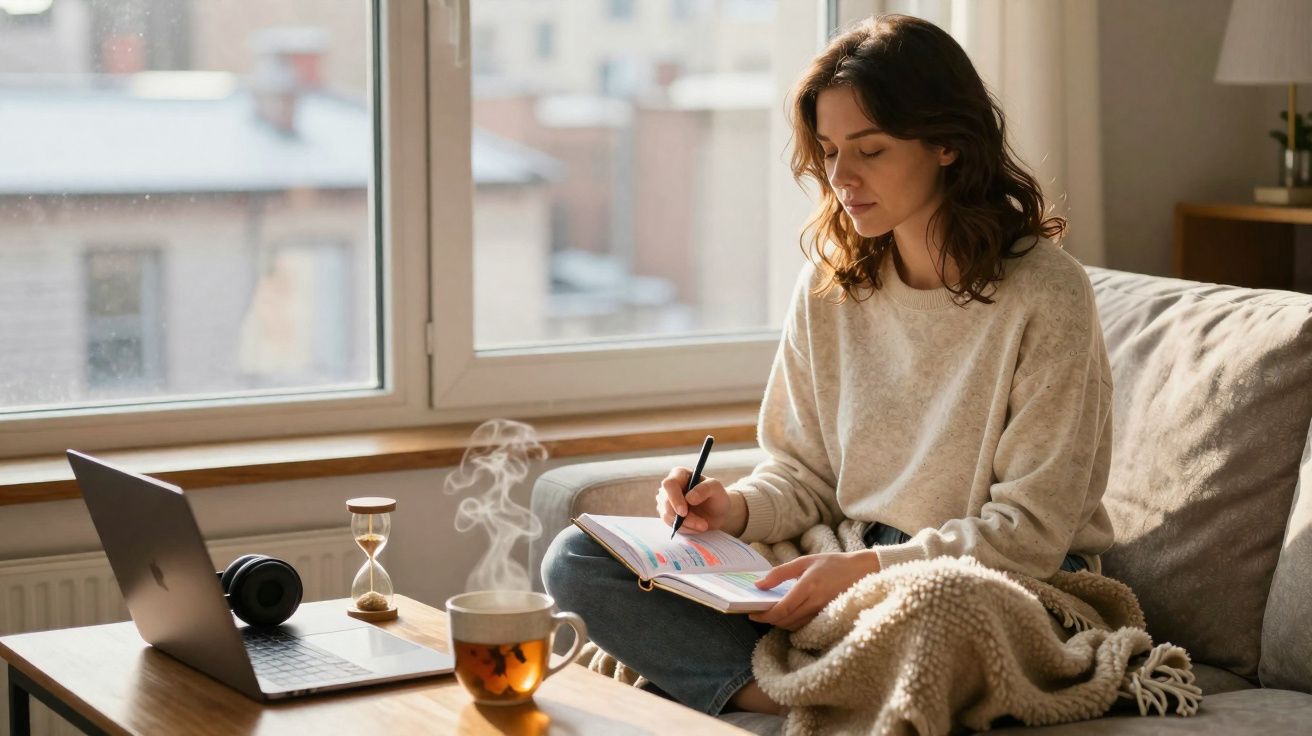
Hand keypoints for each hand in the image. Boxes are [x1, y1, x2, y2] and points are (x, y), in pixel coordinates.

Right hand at [656, 467, 729, 532]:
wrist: (717, 512)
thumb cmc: (716, 496)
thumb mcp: (716, 488)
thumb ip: (705, 489)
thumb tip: (689, 498)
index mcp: (679, 474)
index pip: (669, 484)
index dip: (674, 498)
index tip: (684, 512)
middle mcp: (669, 488)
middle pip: (666, 503)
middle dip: (685, 518)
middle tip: (703, 525)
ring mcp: (666, 502)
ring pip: (668, 516)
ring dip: (687, 525)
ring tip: (704, 526)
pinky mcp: (668, 515)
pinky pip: (671, 525)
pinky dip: (685, 528)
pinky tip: (697, 527)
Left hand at [748, 551, 881, 630]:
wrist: (861, 571)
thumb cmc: (832, 564)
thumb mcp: (804, 562)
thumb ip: (780, 573)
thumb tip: (759, 584)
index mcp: (808, 587)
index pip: (782, 609)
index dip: (764, 615)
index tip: (752, 613)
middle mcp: (814, 602)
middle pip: (785, 620)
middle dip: (768, 620)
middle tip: (757, 613)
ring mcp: (821, 612)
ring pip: (794, 625)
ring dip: (779, 622)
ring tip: (770, 613)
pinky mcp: (826, 617)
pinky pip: (804, 625)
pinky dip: (792, 623)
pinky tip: (787, 614)